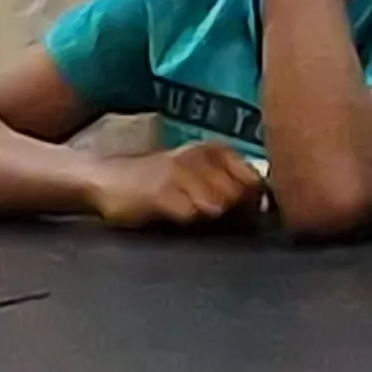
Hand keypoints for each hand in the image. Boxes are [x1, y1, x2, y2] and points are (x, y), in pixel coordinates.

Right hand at [89, 143, 267, 228]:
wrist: (107, 179)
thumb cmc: (158, 181)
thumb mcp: (198, 173)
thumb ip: (230, 184)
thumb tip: (264, 206)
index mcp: (214, 150)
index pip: (254, 179)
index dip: (252, 201)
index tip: (241, 211)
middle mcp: (200, 156)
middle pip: (238, 195)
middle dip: (232, 212)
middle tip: (208, 214)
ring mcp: (179, 173)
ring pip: (216, 205)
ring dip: (206, 217)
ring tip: (188, 212)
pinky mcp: (159, 192)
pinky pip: (188, 215)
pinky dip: (184, 220)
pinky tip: (171, 214)